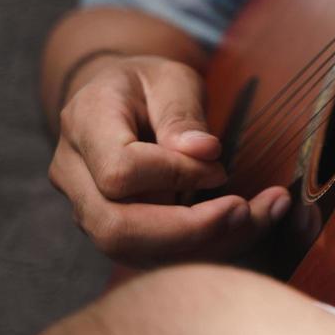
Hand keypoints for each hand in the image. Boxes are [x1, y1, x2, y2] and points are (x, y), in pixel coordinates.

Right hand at [48, 54, 289, 266]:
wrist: (117, 101)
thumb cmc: (148, 83)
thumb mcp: (171, 79)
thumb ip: (182, 114)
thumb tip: (204, 152)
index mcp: (85, 123)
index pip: (120, 172)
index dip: (174, 175)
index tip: (219, 166)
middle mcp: (74, 175)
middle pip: (115, 228)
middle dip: (187, 230)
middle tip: (243, 210)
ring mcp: (87, 210)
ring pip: (133, 252)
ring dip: (203, 245)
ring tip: (260, 215)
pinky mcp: (112, 232)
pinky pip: (153, 255)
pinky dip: (204, 248)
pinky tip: (247, 224)